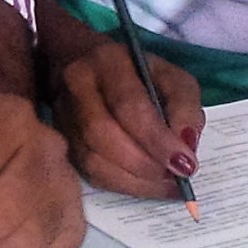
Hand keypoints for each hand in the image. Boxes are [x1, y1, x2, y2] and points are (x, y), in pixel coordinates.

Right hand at [48, 42, 205, 200]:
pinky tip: (145, 185)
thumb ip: (185, 107)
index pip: (129, 105)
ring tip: (164, 185)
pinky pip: (88, 173)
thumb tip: (185, 146)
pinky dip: (122, 185)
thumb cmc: (139, 74)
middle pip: (102, 134)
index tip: (185, 165)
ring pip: (92, 159)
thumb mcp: (173, 77)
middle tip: (174, 179)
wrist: (88, 67)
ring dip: (134, 180)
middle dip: (144, 164)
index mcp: (107, 62)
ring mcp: (63, 115)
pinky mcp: (62, 141)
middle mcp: (77, 86)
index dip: (157, 139)